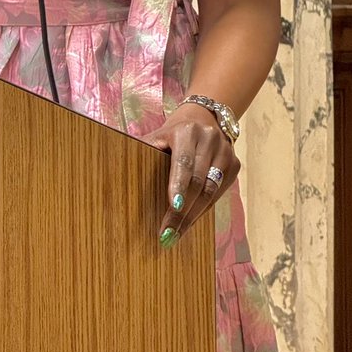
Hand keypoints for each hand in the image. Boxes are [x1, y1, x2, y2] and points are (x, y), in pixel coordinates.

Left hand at [144, 103, 239, 246]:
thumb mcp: (158, 135)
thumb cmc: (174, 132)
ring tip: (176, 234)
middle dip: (182, 211)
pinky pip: (218, 194)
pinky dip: (203, 210)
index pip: (183, 161)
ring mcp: (225, 152)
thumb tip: (117, 169)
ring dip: (193, 216)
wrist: (205, 117)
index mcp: (187, 131)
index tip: (174, 206)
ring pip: (210, 192)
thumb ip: (146, 150)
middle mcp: (209, 140)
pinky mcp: (234, 165)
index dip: (178, 184)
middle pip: (198, 182)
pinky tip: (189, 222)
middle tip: (167, 234)